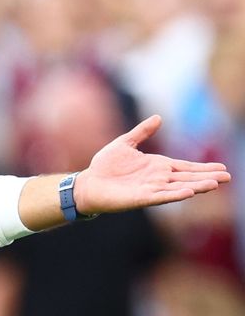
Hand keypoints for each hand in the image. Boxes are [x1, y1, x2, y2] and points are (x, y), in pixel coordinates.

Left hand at [74, 115, 231, 213]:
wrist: (87, 183)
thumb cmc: (104, 166)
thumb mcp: (125, 143)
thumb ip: (142, 132)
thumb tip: (158, 117)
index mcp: (157, 166)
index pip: (185, 167)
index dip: (203, 167)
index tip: (222, 168)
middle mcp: (158, 179)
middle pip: (187, 177)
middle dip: (207, 177)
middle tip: (228, 177)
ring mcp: (150, 189)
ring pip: (179, 187)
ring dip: (196, 186)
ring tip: (215, 184)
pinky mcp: (140, 198)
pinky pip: (161, 196)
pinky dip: (175, 194)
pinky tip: (189, 192)